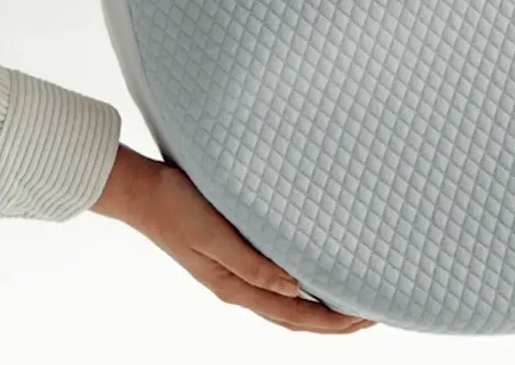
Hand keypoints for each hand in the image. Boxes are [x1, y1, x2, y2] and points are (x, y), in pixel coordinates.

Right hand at [93, 146, 374, 334]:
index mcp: (235, 286)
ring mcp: (232, 273)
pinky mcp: (229, 255)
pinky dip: (296, 288)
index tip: (367, 318)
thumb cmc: (176, 207)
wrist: (143, 191)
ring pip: (284, 304)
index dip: (332, 322)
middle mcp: (237, 286)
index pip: (295, 315)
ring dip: (317, 308)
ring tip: (347, 301)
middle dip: (333, 322)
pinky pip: (271, 281)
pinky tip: (307, 273)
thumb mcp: (213, 235)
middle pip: (294, 317)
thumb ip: (252, 263)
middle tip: (371, 315)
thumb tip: (294, 288)